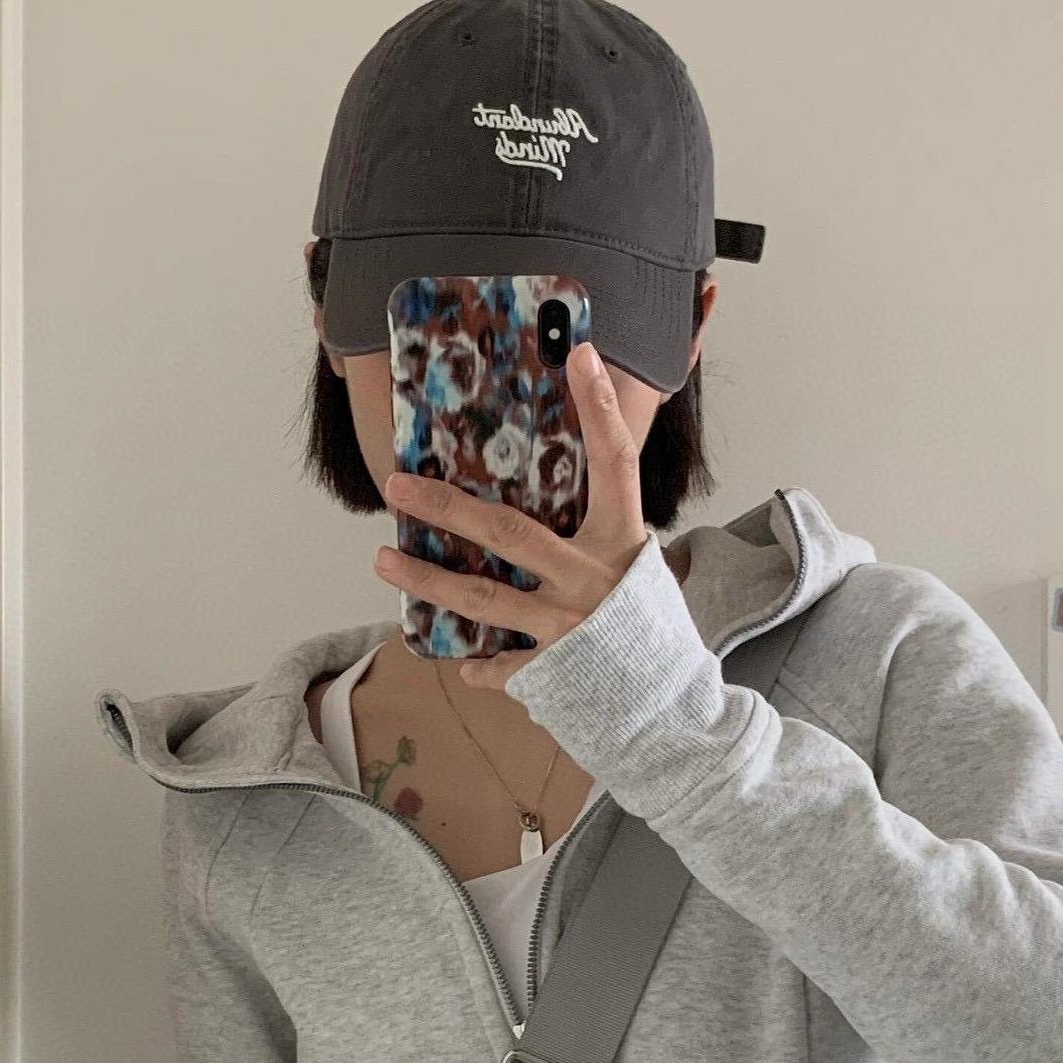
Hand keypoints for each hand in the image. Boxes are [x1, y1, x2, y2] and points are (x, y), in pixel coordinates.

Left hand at [375, 339, 648, 693]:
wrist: (679, 709)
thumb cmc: (655, 632)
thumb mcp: (641, 570)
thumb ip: (605, 535)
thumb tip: (566, 497)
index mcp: (622, 542)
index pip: (615, 461)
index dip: (600, 407)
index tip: (578, 353)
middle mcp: (592, 579)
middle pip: (508, 532)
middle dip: (446, 508)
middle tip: (398, 485)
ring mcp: (568, 627)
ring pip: (484, 599)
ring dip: (428, 581)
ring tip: (384, 561)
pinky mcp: (554, 672)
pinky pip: (502, 665)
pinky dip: (480, 664)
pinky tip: (461, 660)